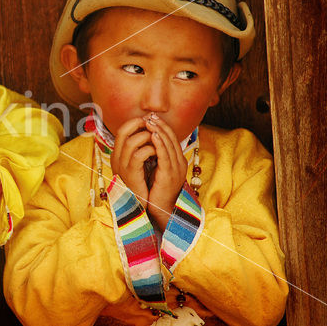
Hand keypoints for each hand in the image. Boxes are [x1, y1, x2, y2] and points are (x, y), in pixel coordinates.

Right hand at [110, 118, 155, 207]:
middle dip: (139, 125)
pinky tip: (157, 152)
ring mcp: (122, 166)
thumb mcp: (137, 164)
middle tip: (153, 125)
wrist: (140, 205)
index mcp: (117, 154)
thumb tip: (150, 132)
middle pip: (123, 131)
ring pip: (132, 142)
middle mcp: (116, 158)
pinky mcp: (131, 174)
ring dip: (147, 137)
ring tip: (156, 140)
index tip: (148, 121)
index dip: (134, 122)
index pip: (121, 130)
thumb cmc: (141, 183)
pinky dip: (150, 150)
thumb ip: (139, 150)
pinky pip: (139, 155)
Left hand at [143, 113, 187, 230]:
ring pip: (169, 145)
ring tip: (150, 121)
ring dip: (159, 131)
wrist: (161, 211)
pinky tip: (153, 135)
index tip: (152, 117)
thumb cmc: (156, 191)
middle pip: (172, 139)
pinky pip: (165, 156)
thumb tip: (147, 144)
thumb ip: (156, 158)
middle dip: (161, 125)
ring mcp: (176, 169)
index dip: (162, 127)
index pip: (171, 139)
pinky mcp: (169, 175)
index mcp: (177, 162)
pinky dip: (159, 144)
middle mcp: (179, 163)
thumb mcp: (157, 171)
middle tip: (150, 115)